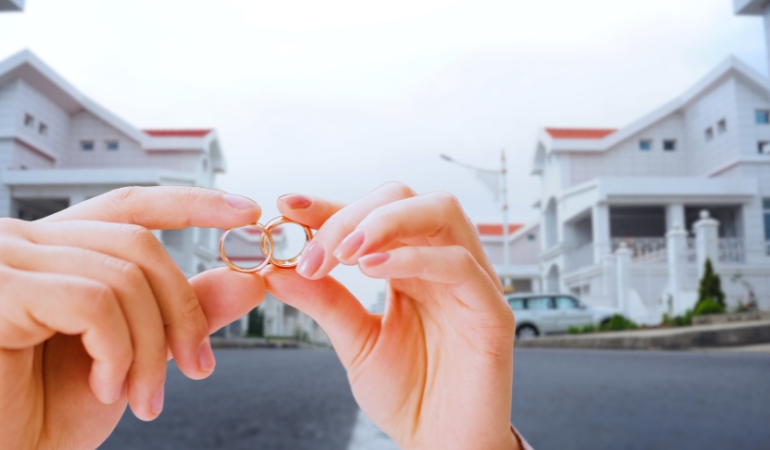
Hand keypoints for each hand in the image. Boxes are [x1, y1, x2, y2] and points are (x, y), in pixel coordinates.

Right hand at [0, 187, 260, 448]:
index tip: (246, 212)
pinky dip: (119, 352)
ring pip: (124, 277)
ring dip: (151, 348)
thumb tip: (250, 280)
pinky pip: (94, 302)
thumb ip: (186, 311)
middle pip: (139, 246)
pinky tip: (107, 388)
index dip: (190, 204)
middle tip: (197, 367)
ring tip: (143, 397)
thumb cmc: (48, 410)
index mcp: (57, 250)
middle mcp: (25, 242)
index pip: (130, 208)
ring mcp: (7, 260)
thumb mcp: (135, 354)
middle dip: (182, 311)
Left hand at [215, 182, 519, 449]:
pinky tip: (373, 272)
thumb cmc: (409, 395)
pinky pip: (460, 265)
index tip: (288, 206)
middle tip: (316, 251)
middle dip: (354, 215)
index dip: (331, 206)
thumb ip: (324, 301)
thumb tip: (277, 265)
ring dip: (384, 224)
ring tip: (344, 253)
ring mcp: (471, 282)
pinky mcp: (491, 311)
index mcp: (411, 267)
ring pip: (441, 212)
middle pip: (407, 200)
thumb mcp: (355, 341)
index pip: (373, 216)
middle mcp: (442, 264)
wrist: (442, 444)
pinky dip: (414, 258)